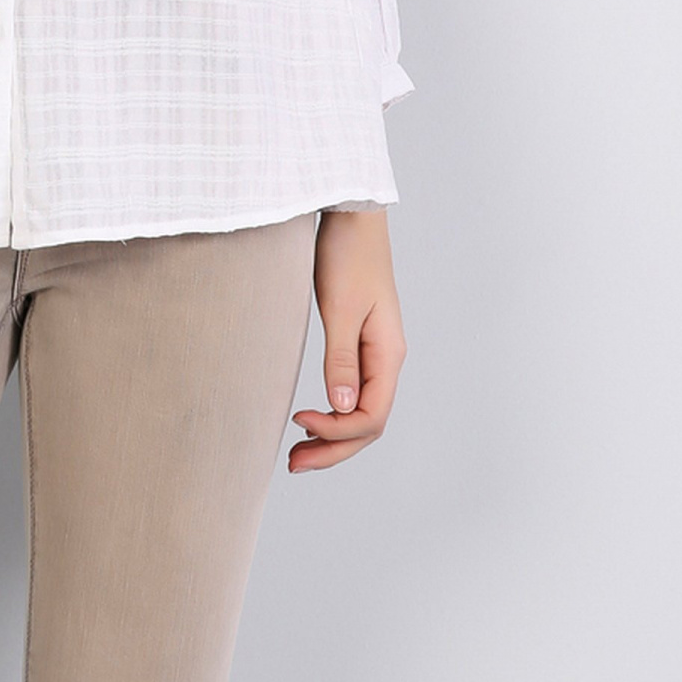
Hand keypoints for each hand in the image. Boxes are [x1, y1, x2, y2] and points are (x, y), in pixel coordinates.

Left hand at [289, 207, 404, 472]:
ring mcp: (375, 354)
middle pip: (368, 424)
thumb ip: (341, 359)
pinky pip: (354, 395)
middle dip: (333, 448)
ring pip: (361, 412)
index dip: (337, 432)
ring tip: (297, 453)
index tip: (299, 425)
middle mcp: (387, 359)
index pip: (371, 416)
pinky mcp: (360, 344)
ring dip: (333, 437)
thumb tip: (341, 407)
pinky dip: (333, 415)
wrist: (351, 217)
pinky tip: (311, 420)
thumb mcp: (341, 308)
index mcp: (388, 354)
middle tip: (292, 464)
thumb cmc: (346, 255)